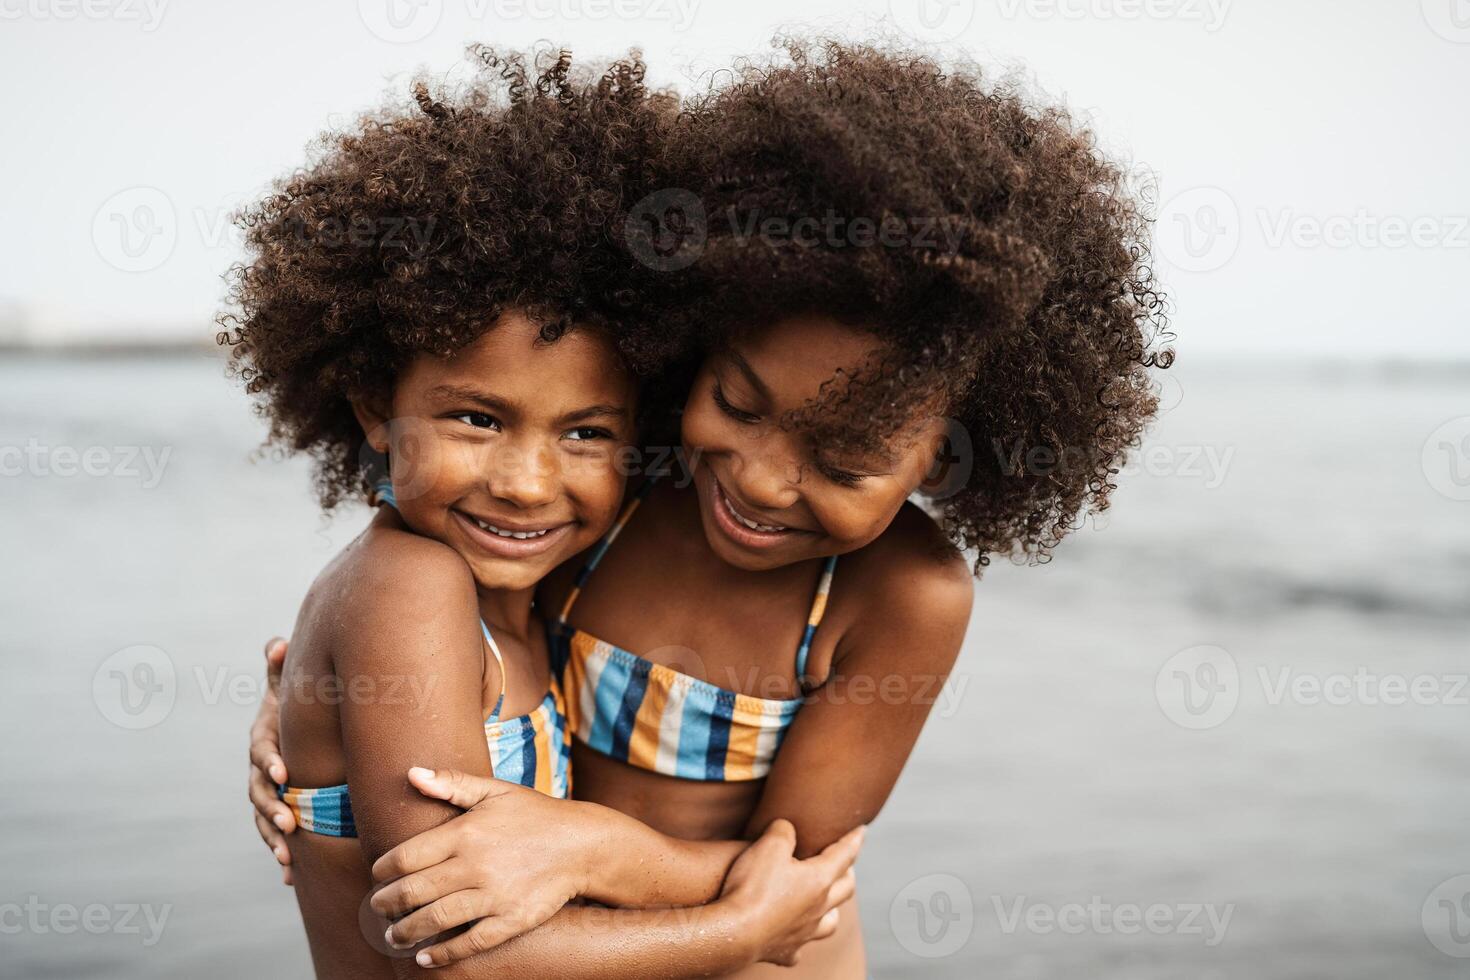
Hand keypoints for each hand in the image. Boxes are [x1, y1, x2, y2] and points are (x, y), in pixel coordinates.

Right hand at [248, 637, 294, 883]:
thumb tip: (277, 644)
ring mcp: (266, 793)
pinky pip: (275, 836)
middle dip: (271, 809)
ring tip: (287, 857)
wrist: (298, 729)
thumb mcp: (286, 686)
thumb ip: (280, 668)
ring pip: (263, 819)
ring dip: (273, 838)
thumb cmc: (294, 705)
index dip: (270, 762)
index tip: (284, 774)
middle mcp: (260, 770)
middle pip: (259, 793)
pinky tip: (293, 878)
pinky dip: (282, 855)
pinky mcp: (278, 810)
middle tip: (287, 823)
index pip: (261, 753)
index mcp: (262, 740)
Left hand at [369, 767, 593, 965]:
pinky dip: (442, 954)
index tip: (378, 877)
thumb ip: (452, 783)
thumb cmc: (535, 815)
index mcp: (465, 833)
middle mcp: (474, 866)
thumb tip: (411, 773)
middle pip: (412, 892)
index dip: (382, 871)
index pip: (405, 857)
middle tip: (378, 909)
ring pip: (433, 920)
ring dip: (405, 932)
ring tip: (394, 935)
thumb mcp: (495, 791)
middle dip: (385, 905)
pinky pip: (468, 942)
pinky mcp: (510, 920)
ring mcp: (493, 896)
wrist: (582, 844)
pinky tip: (426, 957)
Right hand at [720, 819, 863, 967]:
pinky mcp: (787, 951)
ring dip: (833, 909)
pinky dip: (799, 938)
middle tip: (846, 863)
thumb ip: (783, 830)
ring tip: (828, 901)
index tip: (861, 830)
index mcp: (820, 880)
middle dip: (848, 873)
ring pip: (830, 921)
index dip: (854, 840)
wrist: (735, 933)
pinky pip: (799, 947)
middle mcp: (819, 908)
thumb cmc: (753, 888)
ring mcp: (805, 933)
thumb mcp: (768, 845)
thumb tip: (786, 828)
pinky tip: (792, 935)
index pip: (844, 855)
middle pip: (845, 889)